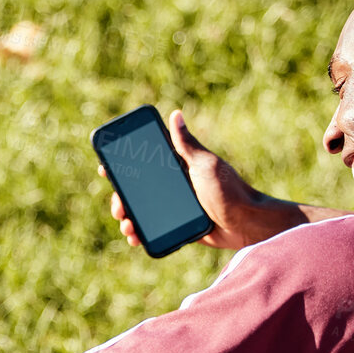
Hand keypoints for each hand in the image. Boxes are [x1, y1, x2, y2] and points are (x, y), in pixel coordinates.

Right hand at [100, 109, 278, 250]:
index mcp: (178, 168)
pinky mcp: (178, 226)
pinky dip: (141, 233)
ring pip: (142, 211)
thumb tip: (176, 114)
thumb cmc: (229, 190)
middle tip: (119, 206)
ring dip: (129, 218)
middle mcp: (174, 186)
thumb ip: (187, 145)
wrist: (246, 224)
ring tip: (127, 226)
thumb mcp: (205, 165)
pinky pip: (154, 229)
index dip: (124, 165)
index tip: (108, 168)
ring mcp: (175, 208)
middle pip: (137, 190)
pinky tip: (135, 237)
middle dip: (122, 198)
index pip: (145, 163)